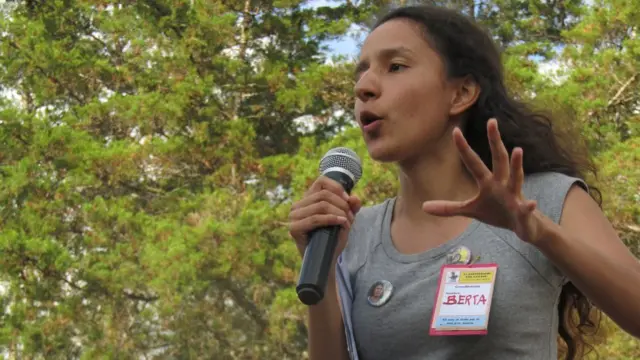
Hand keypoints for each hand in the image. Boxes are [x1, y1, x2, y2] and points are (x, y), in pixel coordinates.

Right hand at [288, 176, 361, 260]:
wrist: (326, 259)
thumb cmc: (333, 238)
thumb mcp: (345, 219)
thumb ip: (351, 207)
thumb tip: (355, 198)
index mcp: (308, 199)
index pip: (321, 181)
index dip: (337, 188)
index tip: (348, 200)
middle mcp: (298, 205)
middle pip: (323, 195)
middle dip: (342, 205)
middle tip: (351, 217)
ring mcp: (294, 216)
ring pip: (320, 205)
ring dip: (339, 213)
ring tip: (347, 223)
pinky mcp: (294, 228)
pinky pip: (315, 218)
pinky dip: (331, 219)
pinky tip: (341, 222)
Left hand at [422, 119, 541, 243]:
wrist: (523, 226)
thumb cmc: (496, 213)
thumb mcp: (470, 210)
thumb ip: (449, 207)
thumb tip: (423, 207)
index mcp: (487, 182)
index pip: (473, 162)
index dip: (464, 148)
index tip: (455, 131)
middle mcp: (501, 184)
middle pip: (498, 159)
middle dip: (494, 141)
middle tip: (491, 121)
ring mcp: (514, 196)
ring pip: (516, 178)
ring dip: (516, 165)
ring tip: (517, 149)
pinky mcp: (523, 212)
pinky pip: (526, 209)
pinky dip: (528, 207)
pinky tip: (531, 204)